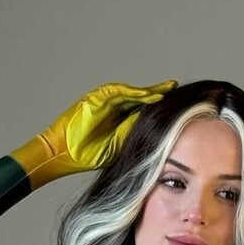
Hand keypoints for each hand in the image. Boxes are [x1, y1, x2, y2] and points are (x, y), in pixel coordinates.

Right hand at [11, 79, 176, 188]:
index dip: (159, 109)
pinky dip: (136, 94)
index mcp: (120, 120)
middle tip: (177, 90)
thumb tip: (156, 133)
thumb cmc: (88, 154)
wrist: (64, 152)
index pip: (143, 111)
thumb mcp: (119, 146)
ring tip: (168, 90)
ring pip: (133, 94)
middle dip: (159, 94)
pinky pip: (120, 93)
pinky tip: (151, 94)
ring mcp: (105, 101)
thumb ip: (134, 135)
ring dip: (151, 91)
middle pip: (141, 99)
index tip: (179, 108)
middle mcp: (114, 108)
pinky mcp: (97, 98)